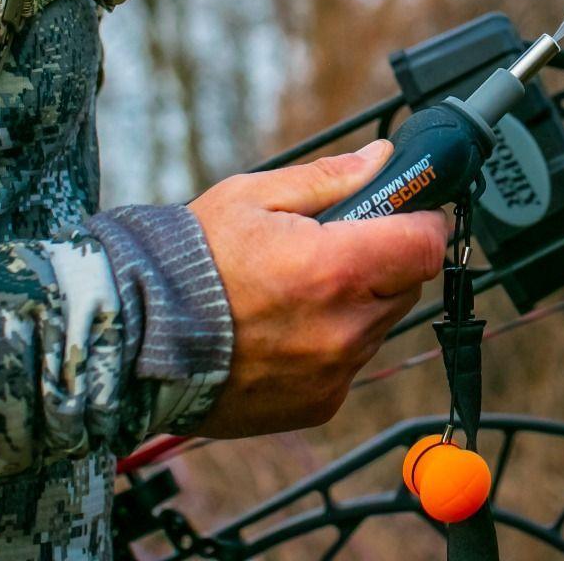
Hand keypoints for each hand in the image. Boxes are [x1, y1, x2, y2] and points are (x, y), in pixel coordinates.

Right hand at [187, 140, 450, 436]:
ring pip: (378, 325)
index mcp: (336, 269)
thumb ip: (330, 178)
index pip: (426, 244)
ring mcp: (335, 373)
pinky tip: (283, 330)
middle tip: (333, 248)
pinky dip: (331, 345)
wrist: (137, 339)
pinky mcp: (319, 405)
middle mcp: (345, 328)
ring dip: (356, 304)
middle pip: (408, 285)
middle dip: (383, 261)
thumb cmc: (192, 261)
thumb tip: (383, 159)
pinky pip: (349, 365)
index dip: (421, 221)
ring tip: (294, 292)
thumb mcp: (254, 197)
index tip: (405, 213)